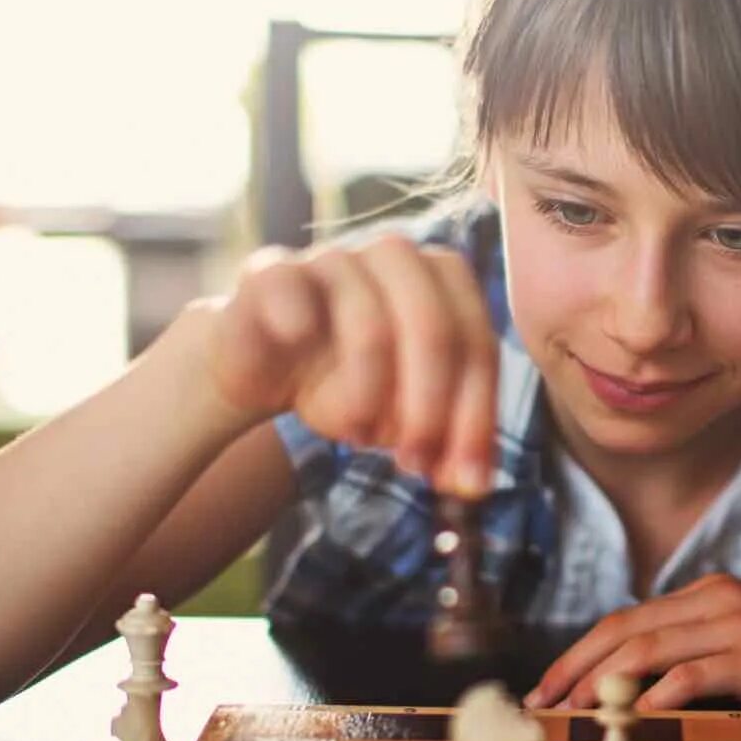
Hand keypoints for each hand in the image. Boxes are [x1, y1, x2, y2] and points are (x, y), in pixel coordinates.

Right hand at [203, 233, 496, 495]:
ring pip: (368, 321)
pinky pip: (286, 285)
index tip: (467, 478)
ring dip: (368, 393)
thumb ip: (446, 444)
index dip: (476, 416)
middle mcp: (394, 256)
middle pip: (433, 326)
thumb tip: (473, 484)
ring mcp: (331, 259)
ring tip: (358, 436)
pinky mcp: (271, 273)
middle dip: (431, 406)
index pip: (477, 346)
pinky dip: (295, 316)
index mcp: (442, 279)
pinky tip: (298, 339)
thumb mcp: (404, 416)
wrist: (263, 366)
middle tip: (415, 462)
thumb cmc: (347, 382)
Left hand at [525, 574, 740, 710]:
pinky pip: (697, 673)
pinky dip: (659, 694)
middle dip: (573, 667)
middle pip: (624, 628)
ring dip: (600, 682)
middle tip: (540, 705)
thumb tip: (639, 695)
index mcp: (712, 593)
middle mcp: (720, 600)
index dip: (578, 653)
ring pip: (650, 647)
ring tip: (572, 713)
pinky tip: (635, 715)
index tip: (546, 689)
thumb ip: (704, 654)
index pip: (627, 619)